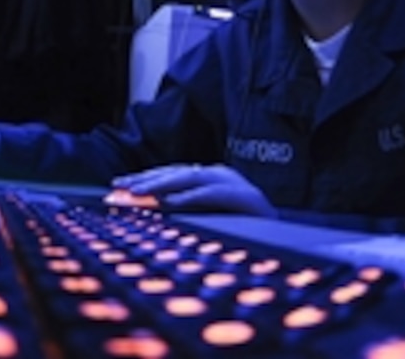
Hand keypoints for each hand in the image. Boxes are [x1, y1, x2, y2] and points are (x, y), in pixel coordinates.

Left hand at [112, 164, 276, 216]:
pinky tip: (171, 202)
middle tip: (122, 188)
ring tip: (139, 192)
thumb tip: (151, 209)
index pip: (171, 173)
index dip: (144, 178)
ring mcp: (232, 182)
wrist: (285, 231)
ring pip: (190, 177)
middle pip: (176, 172)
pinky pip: (211, 193)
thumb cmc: (244, 224)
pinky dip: (190, 197)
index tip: (118, 186)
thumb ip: (184, 207)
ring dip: (161, 184)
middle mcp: (218, 174)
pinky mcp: (243, 196)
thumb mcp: (209, 214)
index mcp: (209, 177)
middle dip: (146, 179)